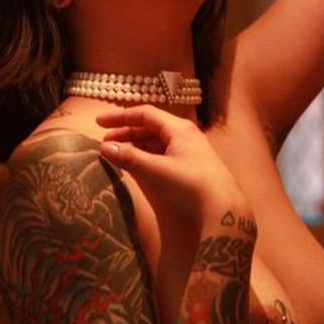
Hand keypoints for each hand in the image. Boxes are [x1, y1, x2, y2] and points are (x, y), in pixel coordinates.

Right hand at [98, 106, 246, 226]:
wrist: (223, 209)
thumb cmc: (191, 185)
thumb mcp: (157, 171)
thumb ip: (130, 158)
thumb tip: (104, 147)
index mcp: (178, 128)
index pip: (144, 113)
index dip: (120, 117)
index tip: (100, 123)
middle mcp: (185, 134)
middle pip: (150, 126)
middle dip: (126, 132)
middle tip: (105, 142)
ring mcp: (190, 149)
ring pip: (157, 140)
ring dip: (136, 144)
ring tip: (117, 153)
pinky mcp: (192, 165)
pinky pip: (164, 152)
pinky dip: (147, 155)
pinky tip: (138, 163)